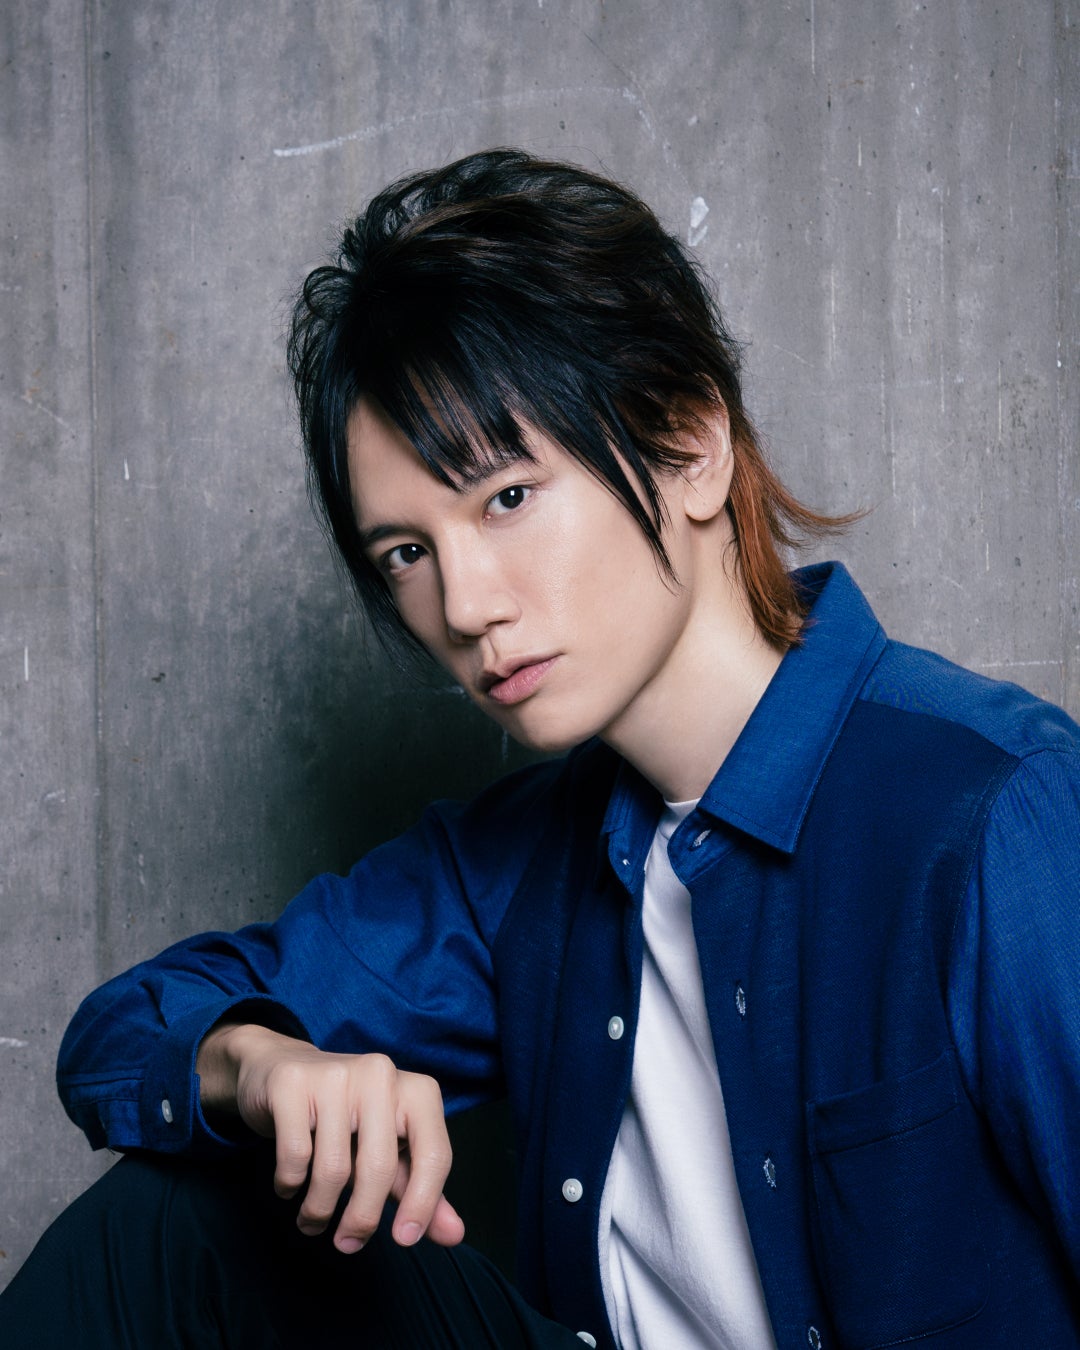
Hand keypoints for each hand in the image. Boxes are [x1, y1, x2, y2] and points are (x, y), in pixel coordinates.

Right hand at [197, 1023, 463, 1252]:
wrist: (283, 1069)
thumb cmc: (347, 1119)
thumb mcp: (390, 1151)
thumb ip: (421, 1191)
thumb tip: (454, 1235)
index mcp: (417, 1090)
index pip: (434, 1155)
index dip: (423, 1203)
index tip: (404, 1240)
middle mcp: (381, 1074)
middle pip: (381, 1167)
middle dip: (362, 1218)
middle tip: (347, 1243)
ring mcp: (336, 1074)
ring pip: (333, 1169)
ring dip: (319, 1210)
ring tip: (312, 1219)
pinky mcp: (292, 1083)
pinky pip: (295, 1157)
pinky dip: (289, 1185)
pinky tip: (290, 1186)